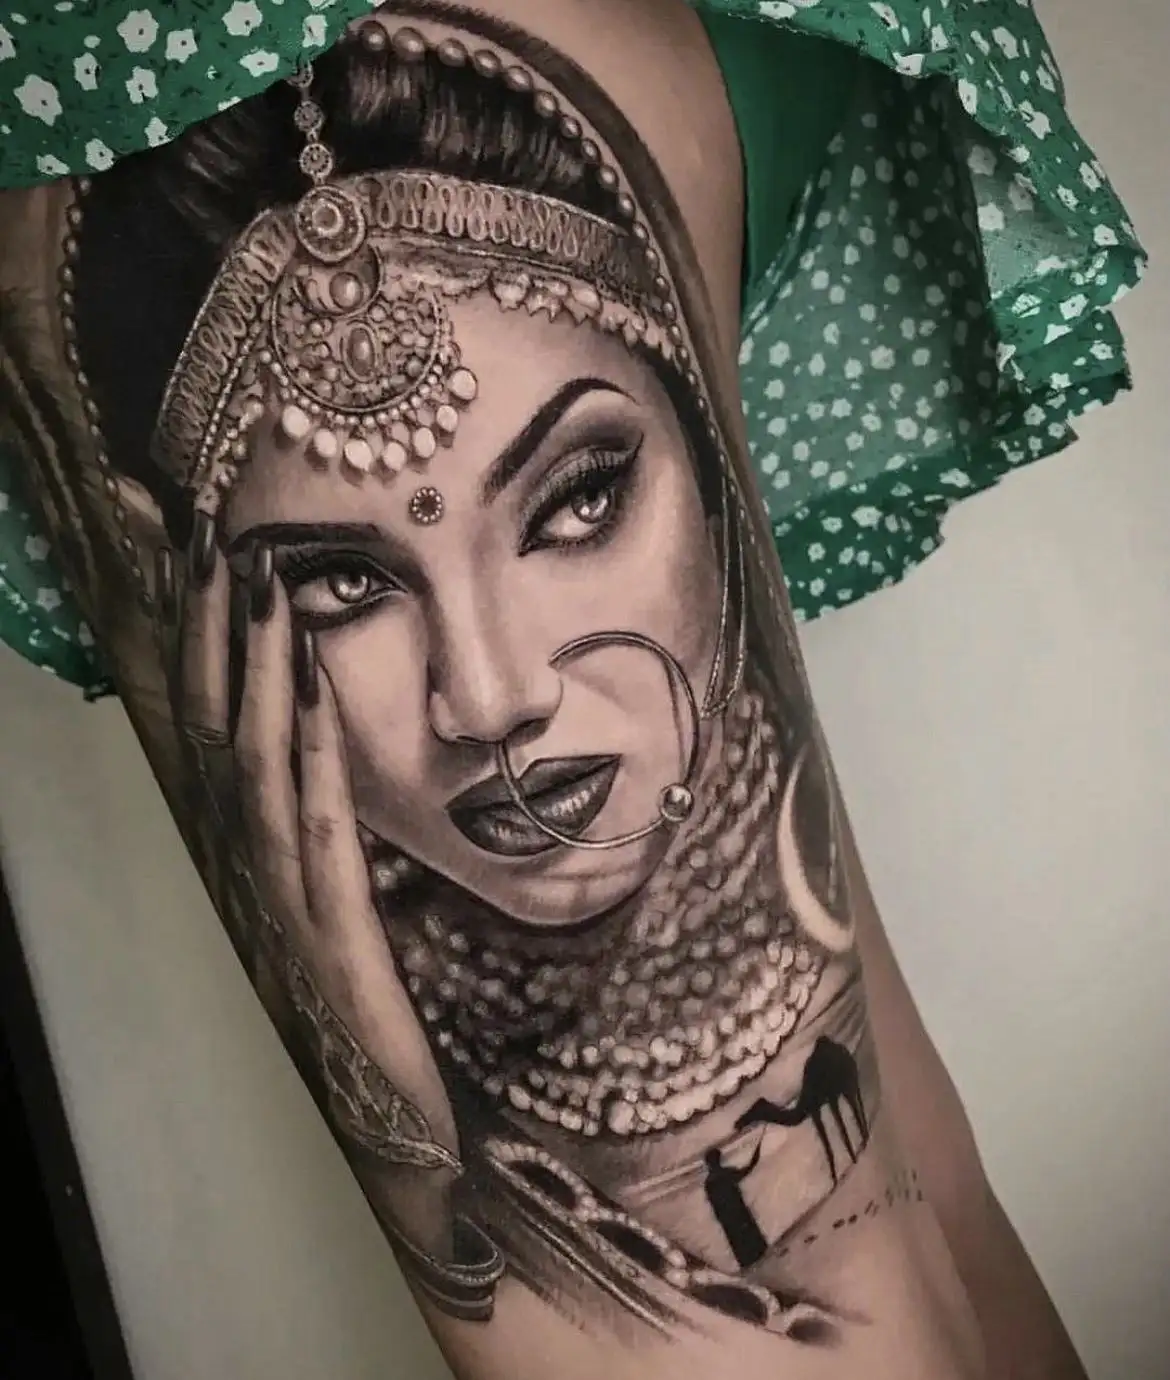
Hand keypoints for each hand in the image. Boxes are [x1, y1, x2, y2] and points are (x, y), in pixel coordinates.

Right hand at [155, 514, 460, 1179]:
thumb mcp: (343, 907)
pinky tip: (324, 688)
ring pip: (258, 766)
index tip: (216, 567)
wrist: (391, 1123)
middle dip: (222, 637)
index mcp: (255, 860)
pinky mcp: (330, 932)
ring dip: (263, 673)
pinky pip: (317, 826)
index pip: (219, 735)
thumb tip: (331, 747)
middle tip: (222, 544)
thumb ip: (328, 832)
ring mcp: (283, 900)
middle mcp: (251, 870)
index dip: (212, 652)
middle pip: (222, 733)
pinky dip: (316, 750)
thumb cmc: (371, 1010)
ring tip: (266, 586)